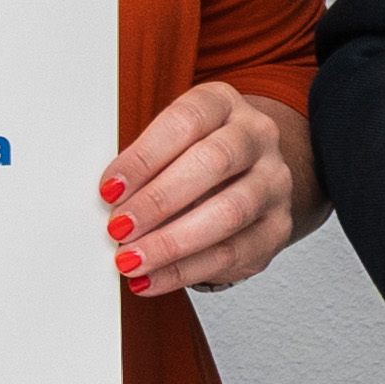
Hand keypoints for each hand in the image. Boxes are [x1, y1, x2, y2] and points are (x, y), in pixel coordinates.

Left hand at [105, 86, 311, 298]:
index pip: (187, 121)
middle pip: (214, 162)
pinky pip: (232, 254)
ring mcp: (274, 182)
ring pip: (230, 212)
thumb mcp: (168, 143)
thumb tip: (107, 199)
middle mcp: (257, 136)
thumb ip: (142, 163)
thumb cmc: (191, 158)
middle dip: (158, 200)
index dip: (144, 157)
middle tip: (119, 228)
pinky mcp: (277, 228)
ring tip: (131, 260)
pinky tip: (152, 279)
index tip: (109, 190)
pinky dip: (185, 271)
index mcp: (223, 104)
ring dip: (172, 241)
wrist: (245, 176)